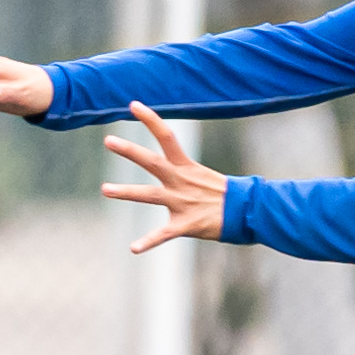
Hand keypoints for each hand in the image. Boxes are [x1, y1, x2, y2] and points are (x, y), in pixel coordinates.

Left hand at [98, 105, 227, 250]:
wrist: (249, 212)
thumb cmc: (223, 195)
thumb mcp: (202, 175)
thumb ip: (181, 171)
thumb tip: (167, 162)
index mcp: (186, 167)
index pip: (167, 136)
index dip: (150, 119)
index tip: (133, 105)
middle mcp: (181, 181)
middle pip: (152, 162)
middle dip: (130, 150)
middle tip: (108, 140)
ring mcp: (182, 202)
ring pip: (150, 194)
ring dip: (126, 191)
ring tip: (105, 189)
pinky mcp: (186, 224)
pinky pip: (163, 234)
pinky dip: (149, 242)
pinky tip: (133, 248)